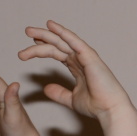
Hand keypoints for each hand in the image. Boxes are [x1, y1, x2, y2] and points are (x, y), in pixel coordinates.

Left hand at [18, 21, 132, 121]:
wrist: (110, 110)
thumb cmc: (97, 106)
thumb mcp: (72, 99)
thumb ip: (59, 93)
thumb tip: (45, 88)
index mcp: (78, 67)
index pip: (57, 53)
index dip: (42, 49)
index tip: (28, 51)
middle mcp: (81, 59)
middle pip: (57, 45)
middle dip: (41, 38)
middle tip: (27, 32)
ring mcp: (86, 57)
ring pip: (62, 41)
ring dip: (46, 34)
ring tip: (29, 31)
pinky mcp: (90, 57)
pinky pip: (74, 41)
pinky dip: (63, 32)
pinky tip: (51, 25)